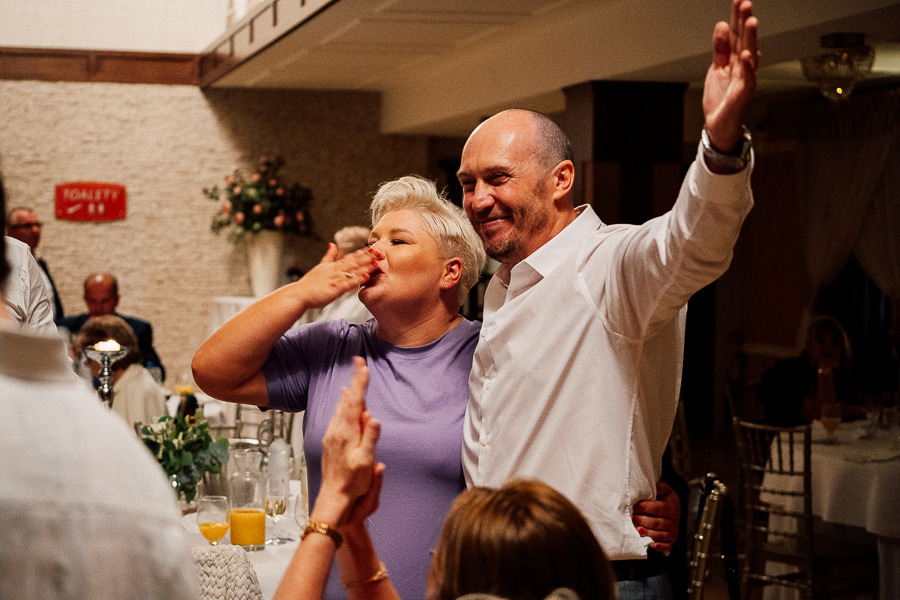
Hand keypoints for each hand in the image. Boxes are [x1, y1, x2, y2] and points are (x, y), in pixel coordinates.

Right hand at [294, 244, 380, 309]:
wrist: (299, 294)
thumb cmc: (309, 283)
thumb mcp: (320, 266)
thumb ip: (329, 256)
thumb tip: (332, 244)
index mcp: (334, 266)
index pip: (351, 257)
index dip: (363, 252)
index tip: (374, 247)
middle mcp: (336, 270)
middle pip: (355, 261)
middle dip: (369, 257)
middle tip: (381, 251)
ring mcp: (335, 279)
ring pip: (354, 271)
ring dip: (367, 266)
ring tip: (378, 262)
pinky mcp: (334, 289)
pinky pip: (349, 284)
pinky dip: (358, 279)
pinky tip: (367, 276)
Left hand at [315, 357, 381, 525]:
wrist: (334, 497)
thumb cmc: (352, 483)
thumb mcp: (365, 461)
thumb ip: (369, 438)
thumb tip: (372, 417)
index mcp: (346, 433)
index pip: (354, 402)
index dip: (360, 382)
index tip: (363, 366)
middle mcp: (336, 430)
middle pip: (346, 400)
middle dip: (355, 381)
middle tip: (359, 363)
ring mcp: (331, 435)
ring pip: (340, 407)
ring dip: (349, 392)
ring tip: (353, 379)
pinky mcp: (330, 441)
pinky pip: (337, 416)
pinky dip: (343, 404)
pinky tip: (343, 404)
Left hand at [632, 481, 680, 553]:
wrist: (673, 507)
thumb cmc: (665, 498)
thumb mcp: (664, 489)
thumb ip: (658, 487)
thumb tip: (651, 487)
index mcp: (671, 506)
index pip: (657, 508)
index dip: (644, 507)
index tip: (635, 506)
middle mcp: (674, 519)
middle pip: (656, 523)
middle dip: (643, 521)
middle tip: (633, 518)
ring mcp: (673, 531)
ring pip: (659, 534)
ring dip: (648, 533)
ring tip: (638, 529)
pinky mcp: (671, 539)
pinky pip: (667, 545)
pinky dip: (660, 546)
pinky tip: (653, 545)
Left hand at [703, 0, 757, 151]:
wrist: (718, 124)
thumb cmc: (721, 98)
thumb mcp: (716, 68)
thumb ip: (720, 48)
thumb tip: (721, 25)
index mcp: (736, 59)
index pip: (737, 35)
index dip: (737, 18)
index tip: (738, 0)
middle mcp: (743, 67)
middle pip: (745, 41)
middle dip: (745, 22)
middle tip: (745, 3)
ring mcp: (744, 79)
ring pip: (749, 55)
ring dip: (750, 39)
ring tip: (751, 22)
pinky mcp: (742, 94)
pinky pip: (747, 79)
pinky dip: (748, 67)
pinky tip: (747, 55)